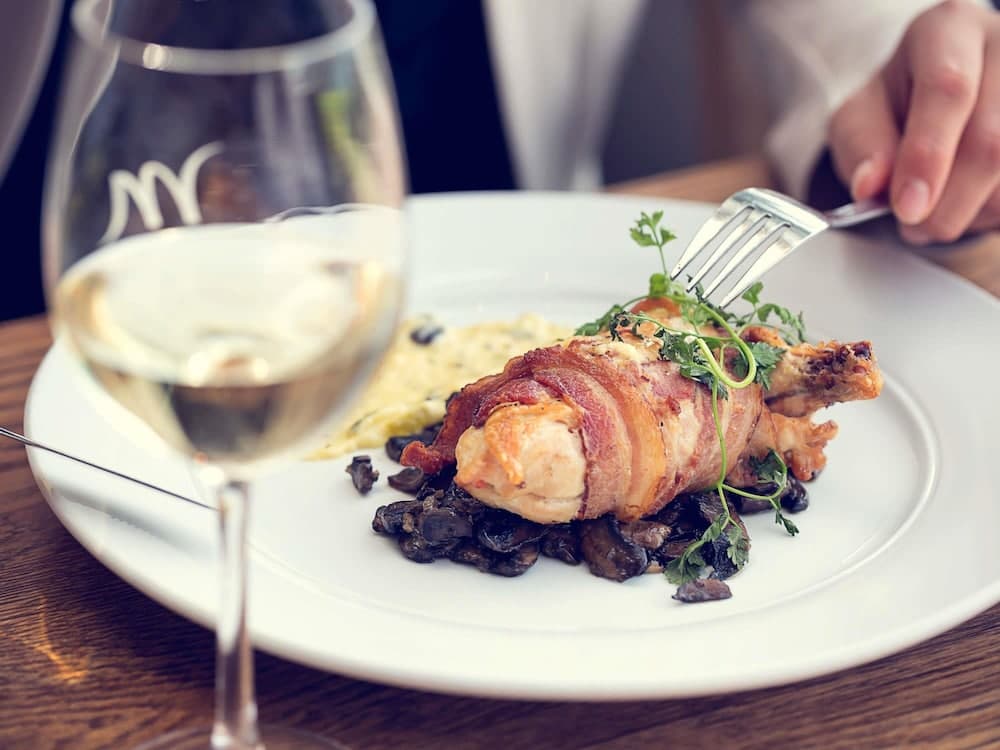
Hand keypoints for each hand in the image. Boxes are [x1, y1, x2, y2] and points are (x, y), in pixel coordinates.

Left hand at [828, 0, 999, 243]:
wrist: (929, 99)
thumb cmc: (894, 107)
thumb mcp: (858, 119)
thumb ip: (862, 148)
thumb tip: (869, 186)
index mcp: (947, 31)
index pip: (947, 89)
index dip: (927, 156)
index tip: (907, 207)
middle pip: (992, 140)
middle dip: (948, 202)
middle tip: (913, 227)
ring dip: (971, 212)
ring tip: (935, 215)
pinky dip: (992, 212)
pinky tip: (968, 206)